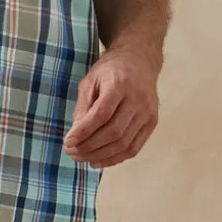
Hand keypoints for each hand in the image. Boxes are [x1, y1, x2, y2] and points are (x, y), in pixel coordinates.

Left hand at [63, 45, 159, 167]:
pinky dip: (116, 158)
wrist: (139, 60)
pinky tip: (98, 161)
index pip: (101, 114)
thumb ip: (83, 106)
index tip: (68, 141)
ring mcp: (148, 112)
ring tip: (81, 158)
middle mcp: (138, 99)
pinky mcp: (153, 122)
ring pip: (124, 144)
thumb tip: (76, 135)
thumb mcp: (90, 80)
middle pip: (114, 132)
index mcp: (120, 84)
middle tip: (71, 152)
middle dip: (89, 147)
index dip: (84, 131)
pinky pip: (134, 148)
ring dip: (100, 156)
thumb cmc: (110, 70)